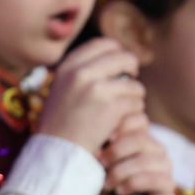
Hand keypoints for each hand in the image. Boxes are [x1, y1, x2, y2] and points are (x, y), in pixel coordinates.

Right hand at [37, 38, 145, 155]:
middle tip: (132, 78)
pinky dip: (133, 111)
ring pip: (134, 83)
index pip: (102, 44)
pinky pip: (136, 102)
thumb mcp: (62, 87)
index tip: (120, 63)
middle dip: (132, 68)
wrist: (58, 150)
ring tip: (122, 107)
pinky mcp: (112, 107)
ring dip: (134, 95)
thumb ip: (82, 70)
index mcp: (68, 66)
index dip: (117, 51)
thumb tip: (114, 54)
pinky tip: (122, 119)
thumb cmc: (60, 120)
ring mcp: (97, 90)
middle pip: (123, 58)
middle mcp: (81, 73)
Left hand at [98, 113, 174, 194]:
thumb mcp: (96, 159)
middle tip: (99, 162)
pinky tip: (121, 191)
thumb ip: (99, 142)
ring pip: (148, 160)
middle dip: (117, 151)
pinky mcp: (168, 186)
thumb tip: (92, 133)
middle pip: (142, 139)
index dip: (121, 125)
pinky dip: (134, 184)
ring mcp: (163, 166)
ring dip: (122, 172)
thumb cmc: (101, 180)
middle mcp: (154, 147)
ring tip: (106, 184)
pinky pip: (157, 180)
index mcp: (138, 134)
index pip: (138, 119)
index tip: (104, 136)